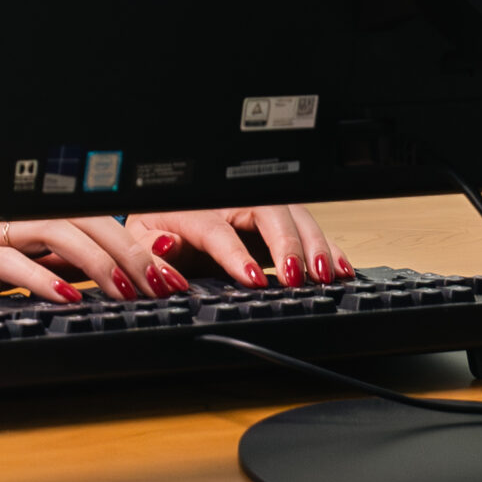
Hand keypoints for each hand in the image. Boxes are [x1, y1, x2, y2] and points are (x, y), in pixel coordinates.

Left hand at [129, 205, 348, 291]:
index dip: (237, 255)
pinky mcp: (275, 219)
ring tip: (326, 275)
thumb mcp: (142, 238)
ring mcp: (258, 208)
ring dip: (315, 246)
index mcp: (196, 209)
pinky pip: (307, 226)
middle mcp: (233, 203)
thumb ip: (152, 249)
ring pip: (295, 216)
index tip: (252, 279)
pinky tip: (339, 267)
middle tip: (299, 276)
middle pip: (269, 214)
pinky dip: (327, 246)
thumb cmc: (159, 227)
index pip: (220, 231)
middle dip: (288, 244)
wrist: (168, 209)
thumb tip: (166, 251)